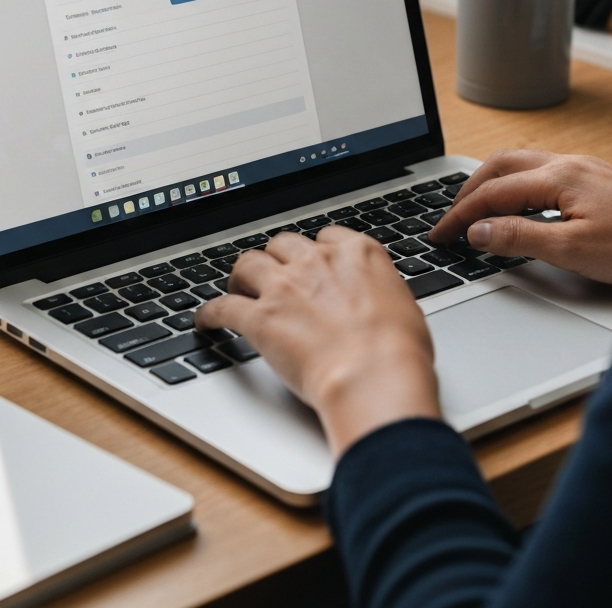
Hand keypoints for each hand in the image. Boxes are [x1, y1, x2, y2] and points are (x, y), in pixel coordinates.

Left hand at [195, 227, 440, 457]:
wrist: (374, 376)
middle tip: (274, 275)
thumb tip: (379, 302)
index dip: (316, 251)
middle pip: (283, 244)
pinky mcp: (260, 318)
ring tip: (238, 288)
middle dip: (276, 258)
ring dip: (241, 276)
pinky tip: (205, 320)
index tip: (312, 263)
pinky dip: (210, 314)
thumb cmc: (399, 350)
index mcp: (356, 253)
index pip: (326, 237)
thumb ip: (381, 293)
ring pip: (248, 263)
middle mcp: (317, 261)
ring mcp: (285, 287)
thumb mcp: (405, 306)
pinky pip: (223, 307)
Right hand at [429, 150, 611, 285]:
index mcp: (559, 176)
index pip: (492, 192)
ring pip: (522, 163)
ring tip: (475, 208)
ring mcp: (584, 168)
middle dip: (469, 189)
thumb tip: (478, 232)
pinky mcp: (596, 179)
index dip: (460, 214)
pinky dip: (516, 184)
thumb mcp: (573, 249)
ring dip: (492, 183)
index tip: (441, 234)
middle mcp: (569, 163)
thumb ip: (519, 237)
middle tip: (451, 218)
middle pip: (501, 165)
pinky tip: (519, 204)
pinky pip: (542, 170)